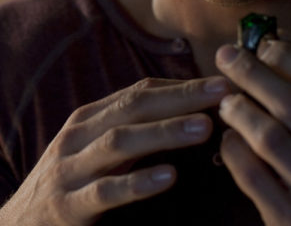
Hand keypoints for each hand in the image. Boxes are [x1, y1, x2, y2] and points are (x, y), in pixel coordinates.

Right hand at [0, 76, 229, 225]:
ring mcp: (70, 170)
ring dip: (165, 132)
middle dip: (181, 98)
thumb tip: (185, 112)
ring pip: (120, 142)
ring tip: (204, 127)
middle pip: (133, 108)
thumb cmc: (68, 184)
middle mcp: (77, 137)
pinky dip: (137, 183)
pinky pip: (105, 192)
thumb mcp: (93, 151)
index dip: (180, 86)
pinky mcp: (67, 206)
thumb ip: (130, 131)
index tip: (221, 83)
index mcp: (88, 119)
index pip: (138, 92)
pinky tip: (168, 177)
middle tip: (223, 93)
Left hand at [215, 40, 290, 224]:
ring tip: (226, 101)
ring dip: (239, 110)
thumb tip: (277, 39)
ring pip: (269, 138)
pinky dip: (232, 147)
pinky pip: (249, 172)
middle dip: (252, 73)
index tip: (263, 44)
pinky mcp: (290, 219)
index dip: (290, 56)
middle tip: (226, 56)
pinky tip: (229, 137)